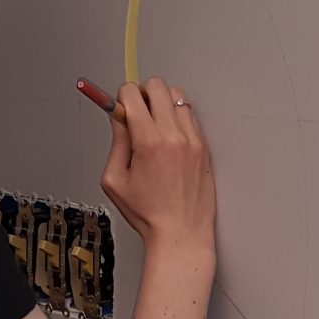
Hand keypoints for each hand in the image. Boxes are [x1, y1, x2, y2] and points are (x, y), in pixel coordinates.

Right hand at [100, 76, 215, 258]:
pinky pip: (190, 114)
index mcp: (148, 142)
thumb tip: (118, 117)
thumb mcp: (114, 180)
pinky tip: (168, 136)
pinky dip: (177, 116)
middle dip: (142, 93)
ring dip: (161, 102)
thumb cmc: (149, 214)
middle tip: (136, 112)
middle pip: (157, 86)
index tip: (119, 109)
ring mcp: (192, 139)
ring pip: (177, 95)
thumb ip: (116, 142)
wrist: (181, 233)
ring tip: (154, 123)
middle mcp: (173, 136)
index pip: (132, 94)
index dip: (121, 98)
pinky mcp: (204, 146)